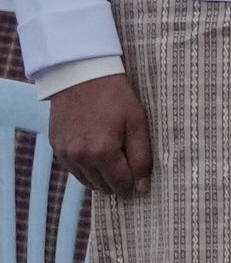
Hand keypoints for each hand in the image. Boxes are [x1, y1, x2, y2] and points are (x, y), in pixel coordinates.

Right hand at [48, 69, 151, 197]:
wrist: (82, 76)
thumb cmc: (115, 97)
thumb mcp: (137, 123)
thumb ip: (141, 157)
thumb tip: (143, 187)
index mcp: (102, 152)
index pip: (119, 184)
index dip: (133, 186)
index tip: (140, 182)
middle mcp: (79, 157)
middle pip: (101, 186)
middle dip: (117, 183)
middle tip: (128, 169)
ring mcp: (64, 153)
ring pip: (86, 180)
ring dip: (100, 178)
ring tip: (113, 162)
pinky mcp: (55, 146)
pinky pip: (72, 168)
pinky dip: (85, 168)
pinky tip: (96, 156)